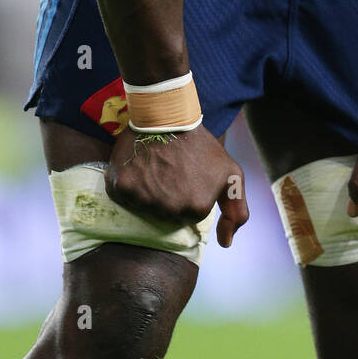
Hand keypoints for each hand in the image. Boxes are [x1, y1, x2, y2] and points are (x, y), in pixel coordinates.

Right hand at [105, 122, 248, 247]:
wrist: (168, 115)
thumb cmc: (201, 144)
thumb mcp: (230, 174)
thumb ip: (236, 210)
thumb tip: (226, 243)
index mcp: (196, 209)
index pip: (186, 217)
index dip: (185, 196)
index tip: (186, 177)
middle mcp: (169, 210)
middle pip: (163, 215)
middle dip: (166, 196)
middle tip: (170, 170)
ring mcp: (144, 199)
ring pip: (142, 206)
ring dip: (145, 190)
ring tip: (154, 166)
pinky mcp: (122, 186)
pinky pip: (121, 195)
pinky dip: (126, 183)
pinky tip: (137, 166)